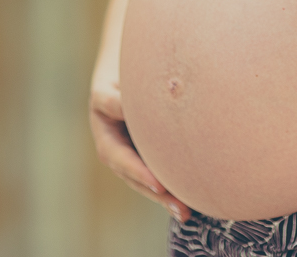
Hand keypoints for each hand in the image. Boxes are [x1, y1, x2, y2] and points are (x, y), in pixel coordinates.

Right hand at [89, 77, 190, 222]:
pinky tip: (189, 205)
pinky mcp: (148, 161)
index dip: (139, 172)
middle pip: (138, 180)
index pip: (123, 160)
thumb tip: (127, 106)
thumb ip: (114, 101)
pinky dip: (172, 192)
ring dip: (167, 199)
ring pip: (149, 184)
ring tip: (186, 212)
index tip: (159, 185)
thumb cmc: (115, 84)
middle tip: (180, 207)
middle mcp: (119, 157)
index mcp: (107, 141)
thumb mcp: (107, 91)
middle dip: (158, 194)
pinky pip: (159, 178)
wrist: (121, 84)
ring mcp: (134, 162)